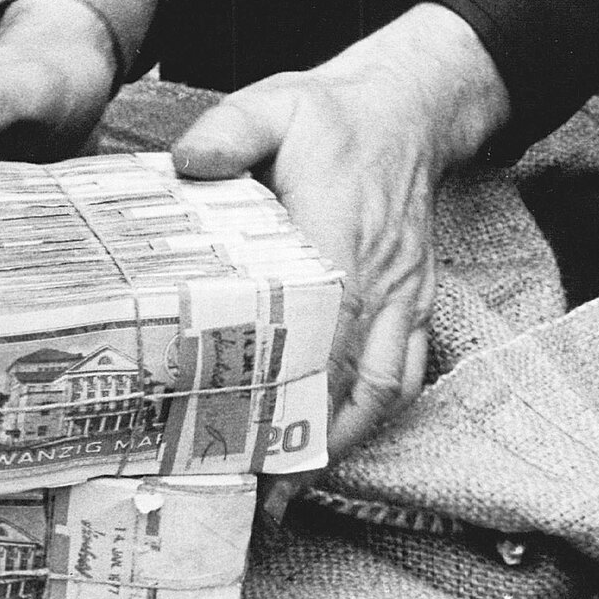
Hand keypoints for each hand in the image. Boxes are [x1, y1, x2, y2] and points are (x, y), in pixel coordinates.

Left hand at [172, 3, 510, 458]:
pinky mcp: (412, 305)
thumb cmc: (332, 117)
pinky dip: (370, 421)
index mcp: (339, 232)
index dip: (293, 384)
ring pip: (381, 389)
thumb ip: (229, 132)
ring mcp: (402, 296)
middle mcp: (379, 276)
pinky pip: (402, 377)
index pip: (322, 320)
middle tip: (257, 492)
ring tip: (289, 494)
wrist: (408, 110)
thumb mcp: (275, 105)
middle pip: (348, 375)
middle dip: (305, 440)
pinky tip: (332, 453)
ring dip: (340, 445)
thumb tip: (186, 164)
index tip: (253, 433)